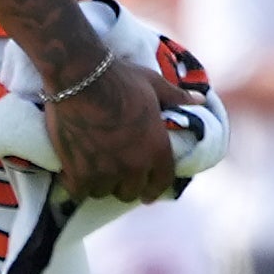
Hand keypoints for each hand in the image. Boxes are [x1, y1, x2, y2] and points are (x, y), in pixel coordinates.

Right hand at [47, 58, 180, 204]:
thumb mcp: (154, 85)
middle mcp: (133, 166)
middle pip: (130, 193)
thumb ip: (176, 98)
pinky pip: (78, 191)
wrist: (79, 78)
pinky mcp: (77, 171)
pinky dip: (76, 185)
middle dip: (125, 186)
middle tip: (117, 180)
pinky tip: (72, 176)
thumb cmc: (120, 79)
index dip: (154, 189)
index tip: (148, 195)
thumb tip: (200, 100)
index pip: (161, 182)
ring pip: (103, 192)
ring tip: (94, 175)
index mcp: (157, 149)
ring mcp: (104, 171)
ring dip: (100, 185)